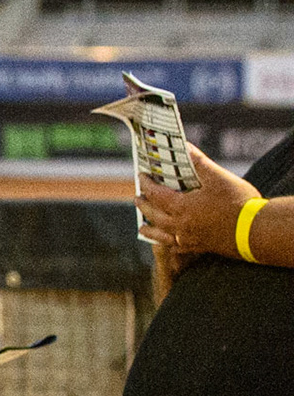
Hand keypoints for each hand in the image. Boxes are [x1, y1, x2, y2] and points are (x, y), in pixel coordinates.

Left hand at [137, 143, 259, 258]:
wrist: (258, 232)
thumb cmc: (239, 203)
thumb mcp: (219, 178)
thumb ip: (200, 163)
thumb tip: (185, 147)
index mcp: (182, 207)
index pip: (156, 194)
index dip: (147, 184)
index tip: (141, 176)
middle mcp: (180, 225)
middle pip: (154, 216)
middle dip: (144, 205)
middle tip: (137, 198)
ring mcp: (189, 239)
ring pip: (161, 236)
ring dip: (150, 230)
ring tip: (142, 226)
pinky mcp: (201, 247)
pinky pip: (177, 248)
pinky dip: (169, 244)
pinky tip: (171, 244)